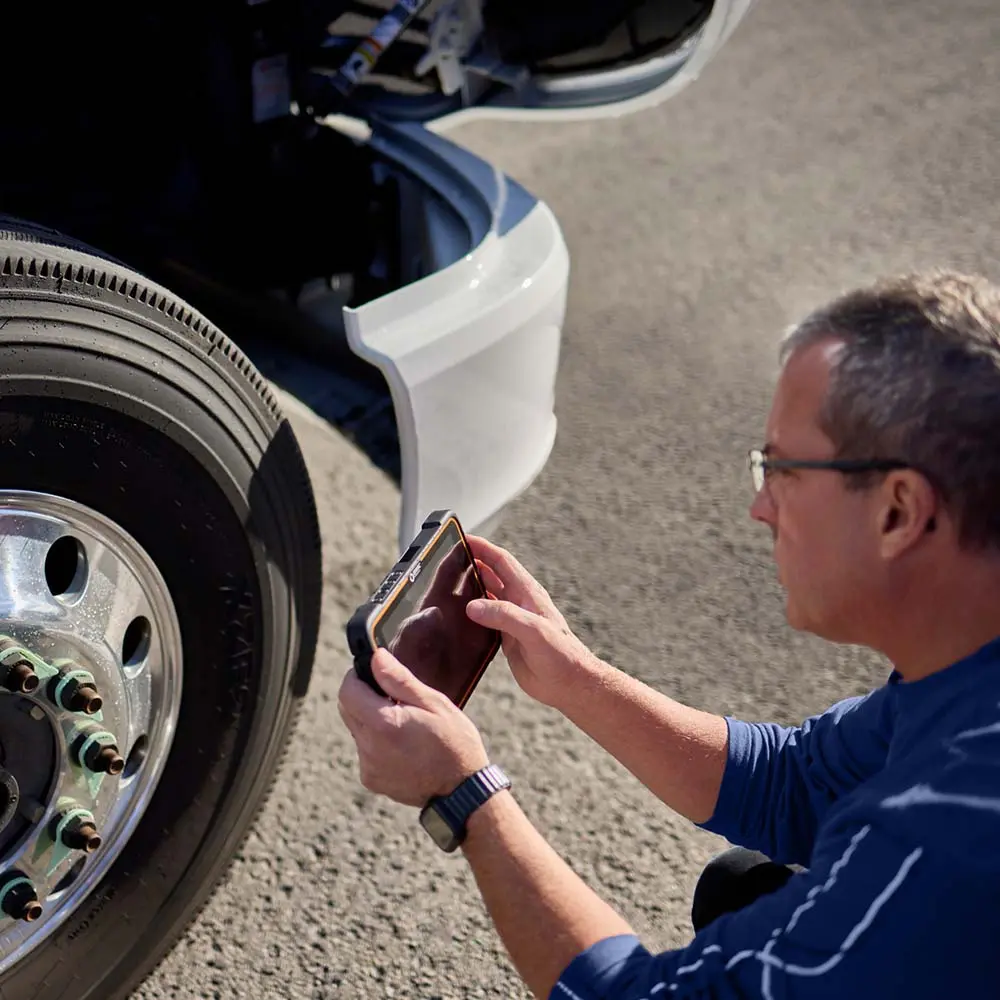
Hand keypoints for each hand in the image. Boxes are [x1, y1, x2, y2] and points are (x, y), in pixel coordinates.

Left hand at [337, 648, 489, 805]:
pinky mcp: (371, 780)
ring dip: (372, 720)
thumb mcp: (434, 704)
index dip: (357, 676)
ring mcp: (368, 766)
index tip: (375, 673)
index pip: (347, 691)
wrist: (462, 793)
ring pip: (356, 729)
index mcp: (384, 724)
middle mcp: (369, 747)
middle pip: (347, 709)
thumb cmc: (455, 744)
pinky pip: (365, 750)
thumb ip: (399, 679)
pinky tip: (404, 746)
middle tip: (395, 697)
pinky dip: (377, 742)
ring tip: (405, 725)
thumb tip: (376, 657)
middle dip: (364, 696)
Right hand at [464, 535, 600, 709]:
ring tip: (449, 581)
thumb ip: (505, 616)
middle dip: (472, 562)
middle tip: (449, 557)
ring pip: (487, 595)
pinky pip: (486, 619)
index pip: (501, 561)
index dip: (483, 548)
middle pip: (492, 574)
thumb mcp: (534, 631)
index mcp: (527, 593)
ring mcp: (512, 620)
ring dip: (471, 586)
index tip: (463, 538)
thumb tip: (474, 606)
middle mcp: (519, 603)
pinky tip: (460, 614)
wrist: (569, 683)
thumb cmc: (561, 655)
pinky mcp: (508, 638)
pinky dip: (472, 613)